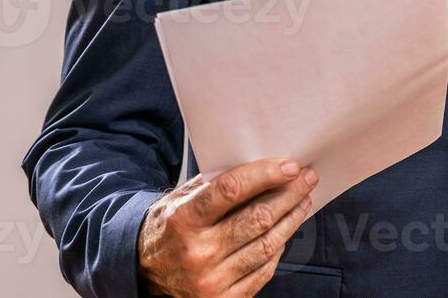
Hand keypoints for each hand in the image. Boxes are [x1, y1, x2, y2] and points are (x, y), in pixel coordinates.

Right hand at [138, 157, 316, 297]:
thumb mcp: (179, 201)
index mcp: (183, 220)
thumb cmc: (167, 230)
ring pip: (266, 245)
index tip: (291, 165)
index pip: (231, 190)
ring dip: (291, 219)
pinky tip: (286, 231)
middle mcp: (197, 252)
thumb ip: (213, 185)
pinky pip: (262, 271)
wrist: (140, 274)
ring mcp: (211, 280)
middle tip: (307, 178)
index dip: (265, 175)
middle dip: (289, 195)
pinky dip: (278, 248)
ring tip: (303, 201)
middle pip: (257, 218)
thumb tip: (261, 167)